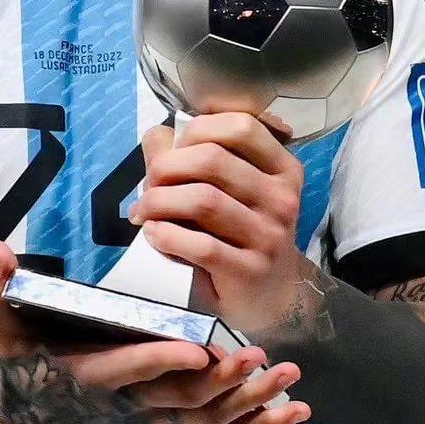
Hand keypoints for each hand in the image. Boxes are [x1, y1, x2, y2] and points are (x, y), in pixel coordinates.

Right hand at [0, 241, 309, 423]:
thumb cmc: (20, 367)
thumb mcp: (2, 328)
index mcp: (91, 374)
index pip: (130, 367)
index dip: (161, 358)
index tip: (196, 344)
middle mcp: (127, 402)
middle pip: (181, 395)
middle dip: (221, 379)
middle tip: (257, 354)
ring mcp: (151, 416)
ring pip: (207, 416)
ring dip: (249, 400)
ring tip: (287, 377)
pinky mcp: (167, 421)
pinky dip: (256, 423)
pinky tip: (292, 412)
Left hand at [129, 113, 306, 336]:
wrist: (272, 297)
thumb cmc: (244, 232)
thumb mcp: (233, 189)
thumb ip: (193, 155)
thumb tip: (156, 135)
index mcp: (282, 167)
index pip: (241, 126)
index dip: (197, 129)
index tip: (172, 149)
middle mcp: (282, 198)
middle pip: (212, 160)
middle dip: (166, 167)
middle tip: (148, 184)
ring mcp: (269, 236)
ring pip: (203, 200)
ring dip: (158, 201)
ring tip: (142, 211)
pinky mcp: (250, 272)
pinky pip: (202, 245)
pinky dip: (167, 235)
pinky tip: (153, 234)